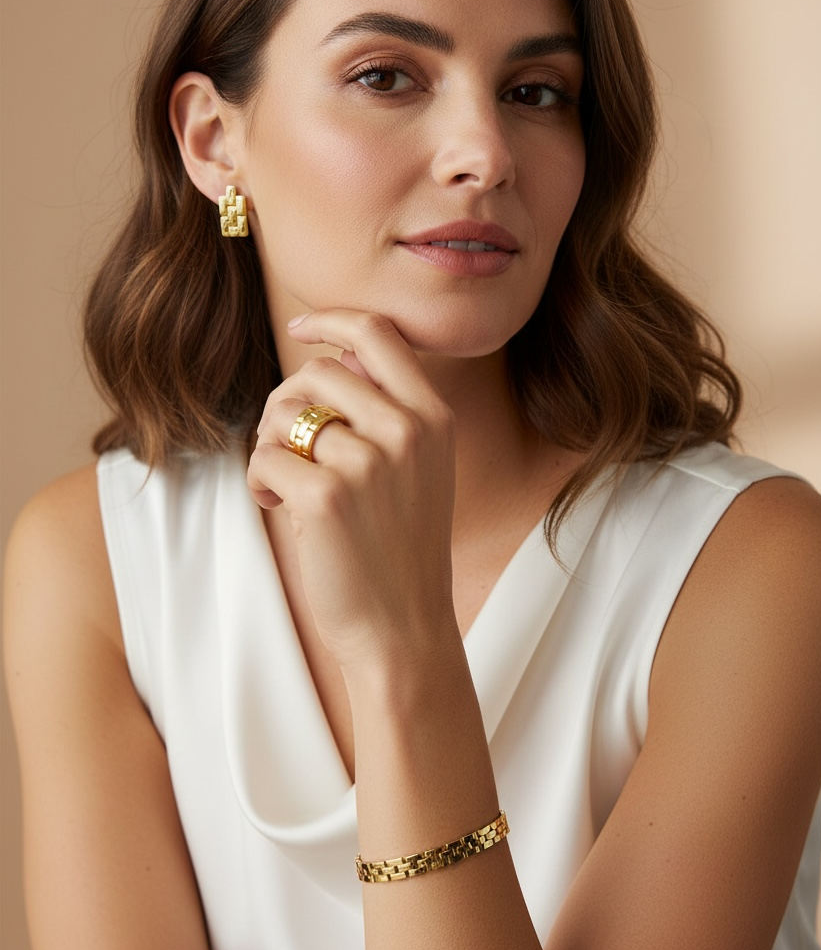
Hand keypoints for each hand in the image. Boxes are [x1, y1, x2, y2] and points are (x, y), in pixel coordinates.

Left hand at [248, 310, 459, 673]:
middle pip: (317, 371)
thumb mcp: (418, 470)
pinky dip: (258, 481)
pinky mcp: (326, 497)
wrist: (405, 629)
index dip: (332, 321)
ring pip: (283, 413)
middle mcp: (407, 431)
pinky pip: (264, 457)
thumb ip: (386, 412)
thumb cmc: (399, 549)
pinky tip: (279, 506)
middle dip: (285, 403)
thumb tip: (328, 357)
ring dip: (269, 444)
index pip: (378, 334)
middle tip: (284, 446)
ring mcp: (369, 463)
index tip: (301, 327)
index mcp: (433, 417)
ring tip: (284, 484)